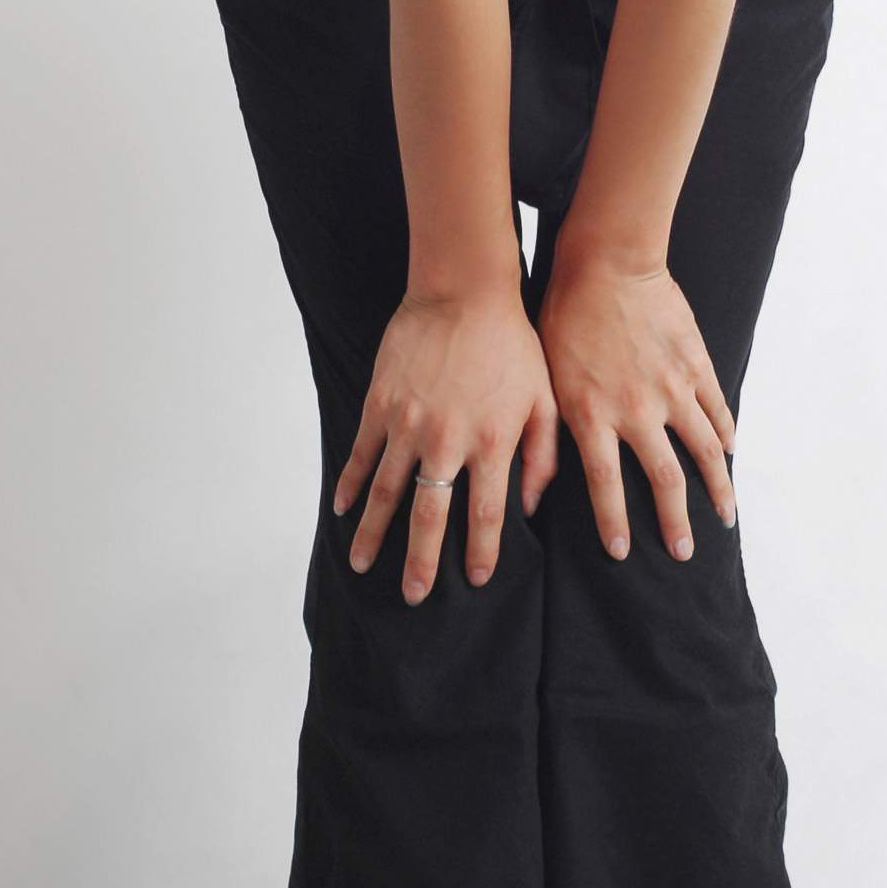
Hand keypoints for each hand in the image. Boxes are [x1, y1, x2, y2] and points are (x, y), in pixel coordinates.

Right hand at [334, 284, 559, 604]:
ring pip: (385, 492)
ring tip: (364, 565)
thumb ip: (543, 455)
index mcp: (492, 442)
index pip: (486, 514)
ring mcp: (408, 423)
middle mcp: (447, 440)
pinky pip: (360, 453)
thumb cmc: (513, 343)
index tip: (476, 580)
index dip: (481, 552)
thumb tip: (533, 506)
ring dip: (373, 533)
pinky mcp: (380, 403)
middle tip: (414, 597)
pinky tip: (341, 511)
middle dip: (421, 562)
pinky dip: (349, 484)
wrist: (464, 291)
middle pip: (430, 516)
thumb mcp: (545, 398)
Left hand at [533, 245, 737, 562]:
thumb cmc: (563, 314)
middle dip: (675, 523)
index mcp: (593, 415)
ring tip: (725, 515)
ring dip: (716, 488)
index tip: (622, 554)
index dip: (615, 524)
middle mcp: (637, 410)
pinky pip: (716, 410)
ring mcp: (672, 388)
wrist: (605, 261)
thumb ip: (549, 429)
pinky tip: (730, 454)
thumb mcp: (544, 376)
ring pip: (703, 451)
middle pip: (665, 481)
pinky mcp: (695, 365)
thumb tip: (534, 478)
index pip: (607, 486)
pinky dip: (726, 435)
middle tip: (682, 553)